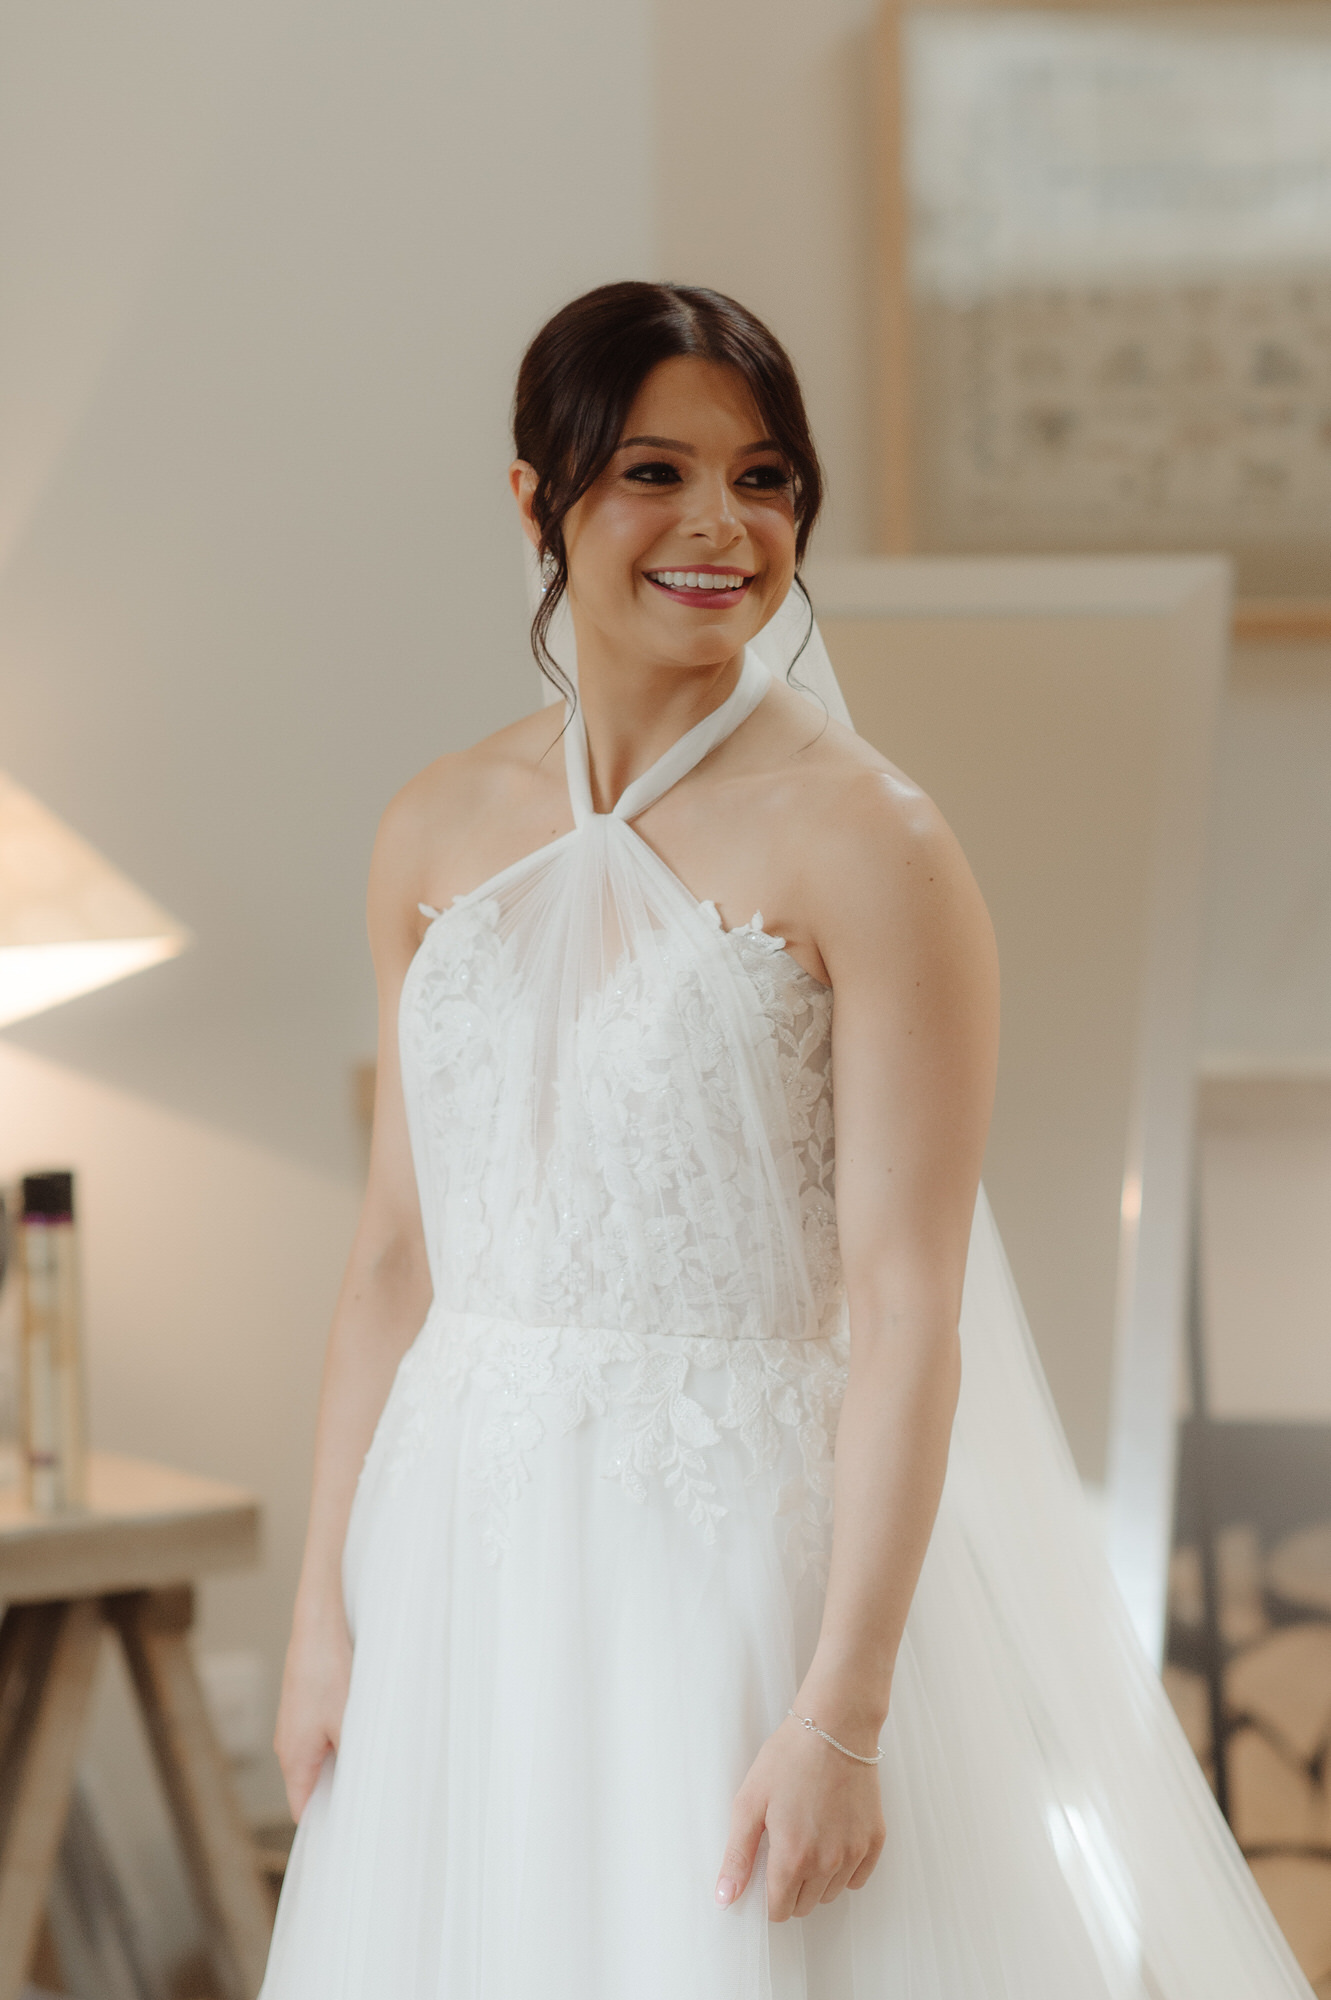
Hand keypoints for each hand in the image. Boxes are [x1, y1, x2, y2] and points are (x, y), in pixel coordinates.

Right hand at [274, 1601, 351, 1822]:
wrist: (317, 1626)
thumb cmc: (329, 1673)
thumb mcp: (349, 1725)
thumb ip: (351, 1763)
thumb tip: (363, 1790)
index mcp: (294, 1759)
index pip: (303, 1810)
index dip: (326, 1824)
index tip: (351, 1832)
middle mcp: (288, 1747)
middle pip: (310, 1786)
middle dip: (338, 1792)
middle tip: (370, 1798)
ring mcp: (294, 1726)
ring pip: (317, 1759)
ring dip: (340, 1763)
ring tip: (369, 1763)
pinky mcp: (302, 1708)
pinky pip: (318, 1737)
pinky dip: (337, 1740)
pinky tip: (360, 1731)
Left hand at [715, 1712, 885, 1920]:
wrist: (834, 1726)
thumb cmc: (788, 1759)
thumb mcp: (749, 1802)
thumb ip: (737, 1856)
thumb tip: (725, 1899)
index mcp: (792, 1857)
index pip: (779, 1911)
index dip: (768, 1895)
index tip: (766, 1870)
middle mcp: (827, 1864)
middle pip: (804, 1905)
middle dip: (791, 1887)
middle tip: (785, 1846)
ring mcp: (855, 1853)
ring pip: (831, 1893)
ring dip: (817, 1879)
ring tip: (808, 1835)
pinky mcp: (875, 1840)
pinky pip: (857, 1878)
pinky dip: (844, 1868)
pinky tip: (832, 1837)